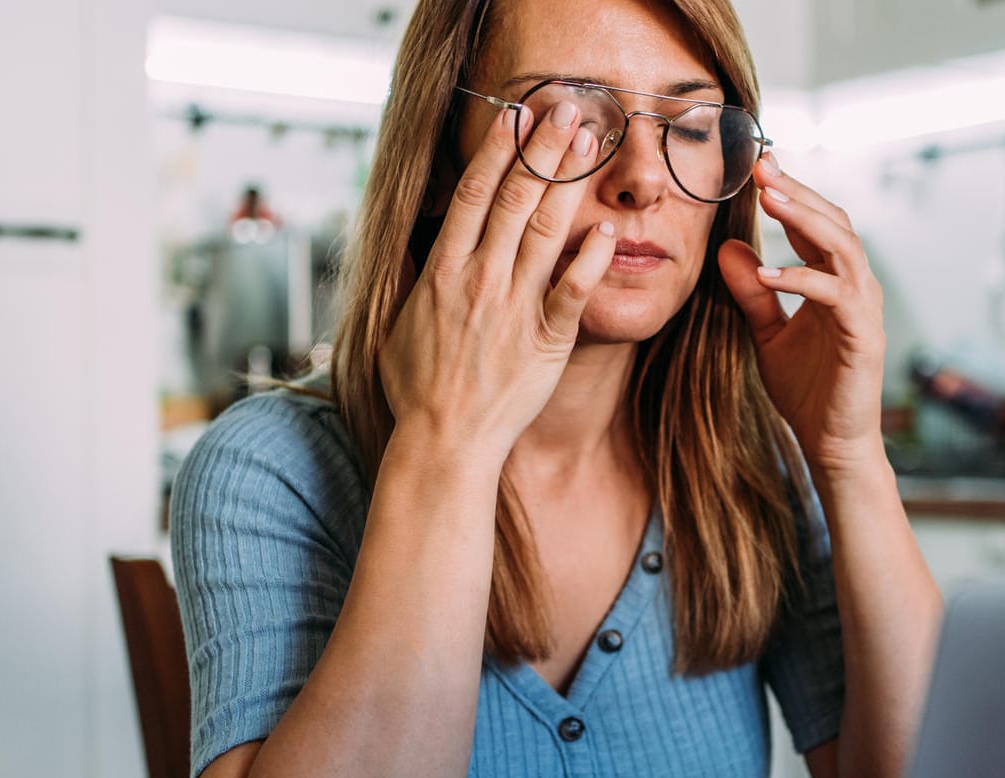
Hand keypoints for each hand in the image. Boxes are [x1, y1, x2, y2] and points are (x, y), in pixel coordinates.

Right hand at [381, 100, 617, 461]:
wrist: (443, 441)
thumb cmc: (417, 389)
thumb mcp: (396, 322)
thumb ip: (410, 276)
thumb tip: (413, 239)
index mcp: (441, 271)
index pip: (471, 195)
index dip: (495, 152)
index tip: (513, 117)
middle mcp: (479, 280)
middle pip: (514, 199)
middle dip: (542, 149)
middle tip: (566, 109)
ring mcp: (514, 308)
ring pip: (545, 231)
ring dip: (568, 182)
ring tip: (590, 143)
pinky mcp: (545, 340)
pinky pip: (573, 291)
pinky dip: (590, 258)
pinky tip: (607, 227)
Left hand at [717, 154, 887, 476]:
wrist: (831, 444)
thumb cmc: (808, 390)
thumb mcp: (767, 333)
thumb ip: (752, 293)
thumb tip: (727, 250)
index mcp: (835, 281)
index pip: (816, 224)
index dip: (789, 193)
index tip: (756, 167)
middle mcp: (856, 287)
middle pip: (834, 222)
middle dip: (798, 193)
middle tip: (762, 168)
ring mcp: (864, 309)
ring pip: (843, 247)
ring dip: (805, 220)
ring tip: (768, 201)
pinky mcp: (864, 336)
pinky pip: (835, 296)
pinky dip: (803, 279)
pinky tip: (768, 272)